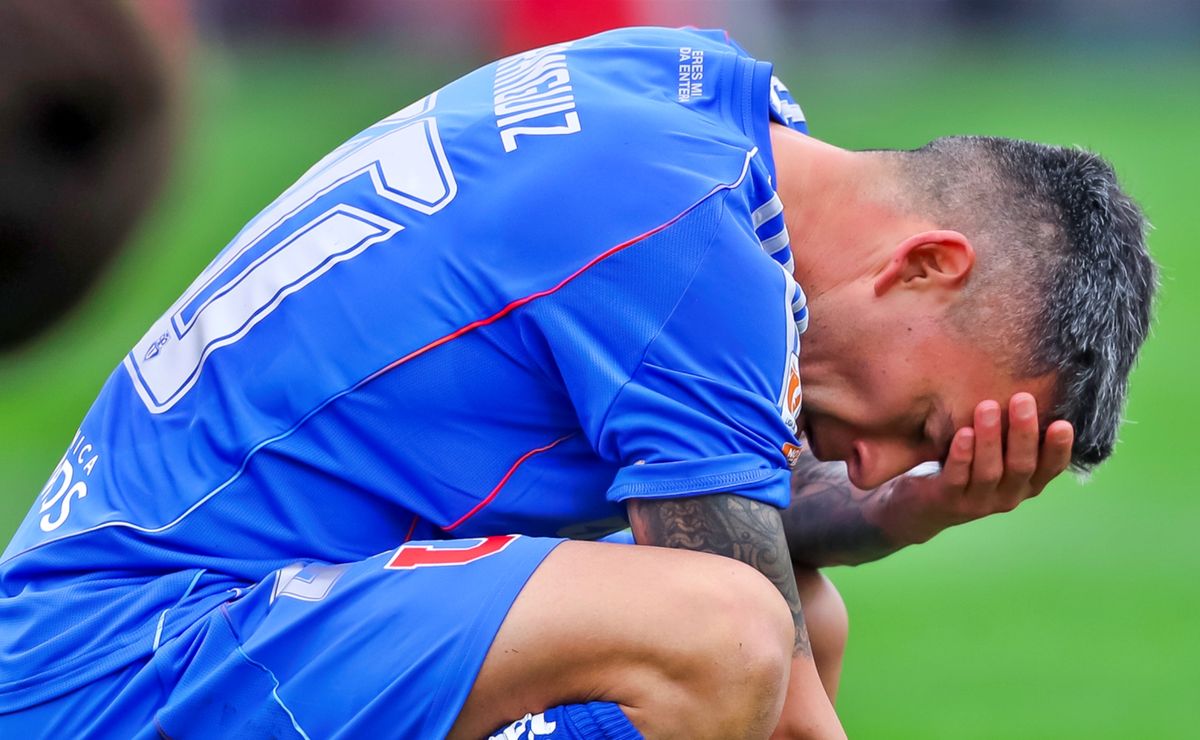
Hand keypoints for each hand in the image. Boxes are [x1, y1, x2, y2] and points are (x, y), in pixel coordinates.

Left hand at [879, 392, 1073, 545]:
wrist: (922, 502)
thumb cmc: (968, 465)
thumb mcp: (996, 451)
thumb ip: (1013, 432)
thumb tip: (1031, 381)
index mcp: (1026, 483)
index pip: (1051, 468)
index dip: (1059, 448)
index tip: (1063, 423)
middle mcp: (1008, 496)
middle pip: (1022, 466)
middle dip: (1023, 432)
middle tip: (1022, 399)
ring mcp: (978, 502)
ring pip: (989, 472)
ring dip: (990, 439)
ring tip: (986, 407)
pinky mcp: (947, 501)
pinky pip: (956, 479)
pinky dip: (962, 456)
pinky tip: (963, 433)